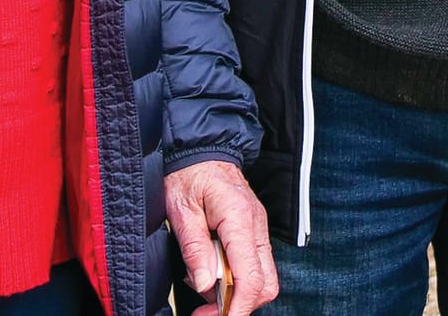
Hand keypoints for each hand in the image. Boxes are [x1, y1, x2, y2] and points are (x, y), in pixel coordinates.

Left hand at [164, 159, 277, 314]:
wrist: (202, 148)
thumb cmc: (189, 174)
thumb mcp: (181, 208)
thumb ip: (194, 247)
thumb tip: (204, 284)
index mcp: (239, 218)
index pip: (250, 276)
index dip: (236, 307)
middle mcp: (256, 225)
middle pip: (266, 283)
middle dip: (240, 305)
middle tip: (206, 311)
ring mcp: (258, 228)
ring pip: (263, 277)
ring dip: (237, 293)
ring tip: (204, 288)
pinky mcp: (253, 231)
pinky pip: (253, 264)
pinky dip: (235, 278)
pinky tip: (211, 272)